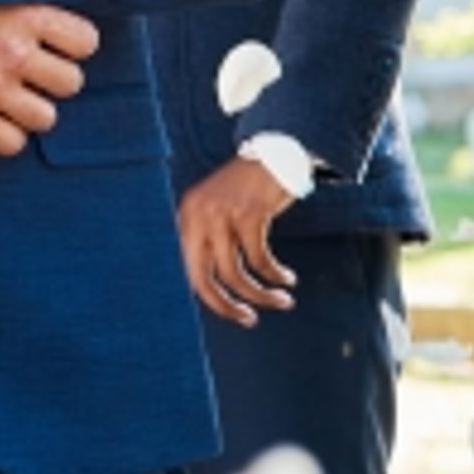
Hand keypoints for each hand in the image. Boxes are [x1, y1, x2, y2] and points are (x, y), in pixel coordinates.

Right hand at [0, 3, 97, 156]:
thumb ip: (25, 6)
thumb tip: (59, 24)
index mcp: (23, 14)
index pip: (86, 41)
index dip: (73, 47)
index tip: (56, 47)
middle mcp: (13, 51)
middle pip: (72, 83)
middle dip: (52, 81)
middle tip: (30, 74)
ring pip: (47, 118)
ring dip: (30, 111)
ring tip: (10, 98)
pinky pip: (12, 144)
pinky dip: (4, 136)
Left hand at [177, 155, 301, 325]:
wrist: (275, 153)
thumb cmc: (250, 189)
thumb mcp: (220, 212)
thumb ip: (213, 242)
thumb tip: (215, 289)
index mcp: (187, 217)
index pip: (190, 271)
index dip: (212, 298)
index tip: (234, 312)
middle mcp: (198, 216)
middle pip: (204, 278)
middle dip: (227, 305)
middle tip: (249, 320)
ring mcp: (221, 214)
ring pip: (235, 273)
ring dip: (261, 294)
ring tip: (282, 301)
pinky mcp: (247, 213)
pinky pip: (260, 259)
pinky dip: (274, 274)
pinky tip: (287, 279)